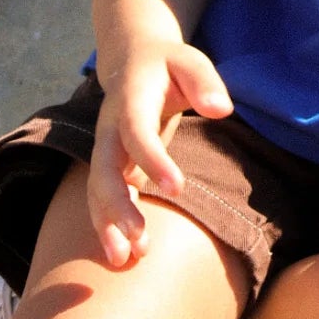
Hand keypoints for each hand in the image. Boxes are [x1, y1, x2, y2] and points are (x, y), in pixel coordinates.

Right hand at [87, 42, 231, 266]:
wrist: (132, 62)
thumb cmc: (170, 65)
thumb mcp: (190, 60)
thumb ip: (206, 83)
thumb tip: (222, 109)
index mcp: (130, 99)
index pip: (136, 131)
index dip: (152, 159)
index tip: (176, 188)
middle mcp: (109, 126)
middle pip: (104, 168)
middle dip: (118, 204)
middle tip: (139, 236)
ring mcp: (105, 148)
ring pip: (96, 190)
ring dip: (108, 224)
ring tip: (126, 259)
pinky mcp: (109, 165)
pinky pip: (101, 198)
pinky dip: (108, 226)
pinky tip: (123, 256)